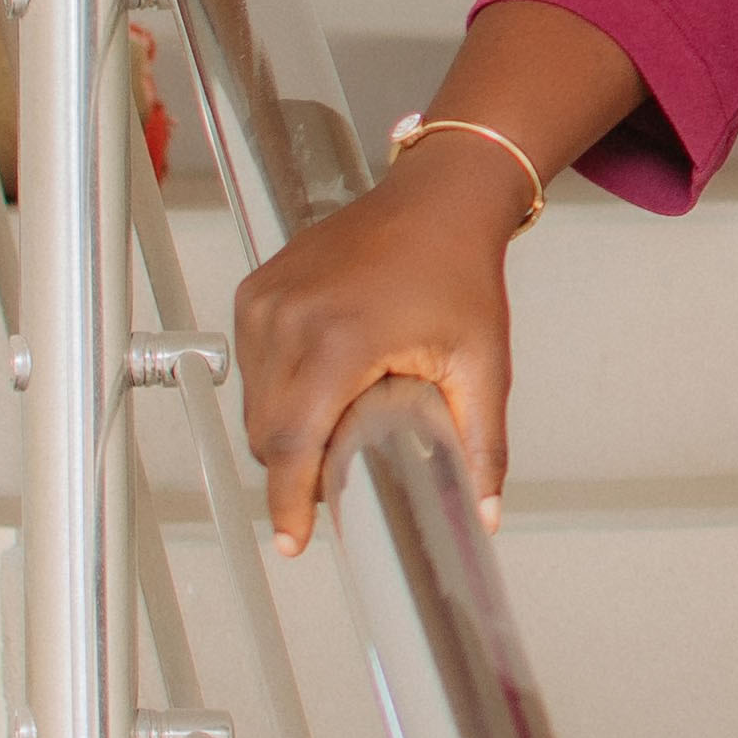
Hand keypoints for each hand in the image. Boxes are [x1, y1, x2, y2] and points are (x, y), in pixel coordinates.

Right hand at [226, 0, 635, 549]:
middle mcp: (291, 316)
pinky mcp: (258, 291)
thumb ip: (482, 444)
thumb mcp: (482, 363)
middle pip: (268, 431)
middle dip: (293, 470)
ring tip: (334, 428)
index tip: (294, 539)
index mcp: (341, 339)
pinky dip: (276, 390)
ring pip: (255, 402)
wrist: (438, 197)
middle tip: (335, 483)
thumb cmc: (460, 268)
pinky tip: (318, 388)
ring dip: (283, 431)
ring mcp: (267, 300)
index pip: (294, 441)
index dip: (289, 500)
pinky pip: (253, 364)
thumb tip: (484, 514)